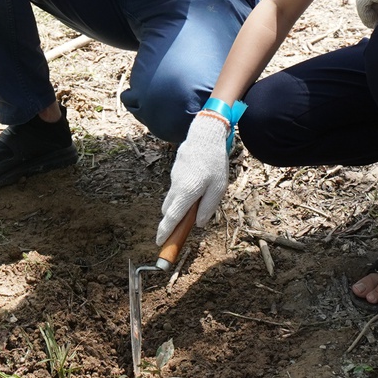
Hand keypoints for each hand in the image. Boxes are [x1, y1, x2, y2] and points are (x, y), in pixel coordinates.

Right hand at [157, 112, 230, 243]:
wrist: (204, 135)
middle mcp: (176, 186)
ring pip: (173, 198)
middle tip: (179, 230)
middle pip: (169, 210)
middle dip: (171, 222)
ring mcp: (174, 178)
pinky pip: (177, 188)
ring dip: (179, 206)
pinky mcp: (176, 171)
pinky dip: (183, 193)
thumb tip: (200, 224)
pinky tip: (198, 185)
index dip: (165, 231)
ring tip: (198, 202)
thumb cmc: (214, 162)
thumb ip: (208, 207)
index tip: (159, 243)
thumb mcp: (218, 188)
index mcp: (186, 192)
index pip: (172, 217)